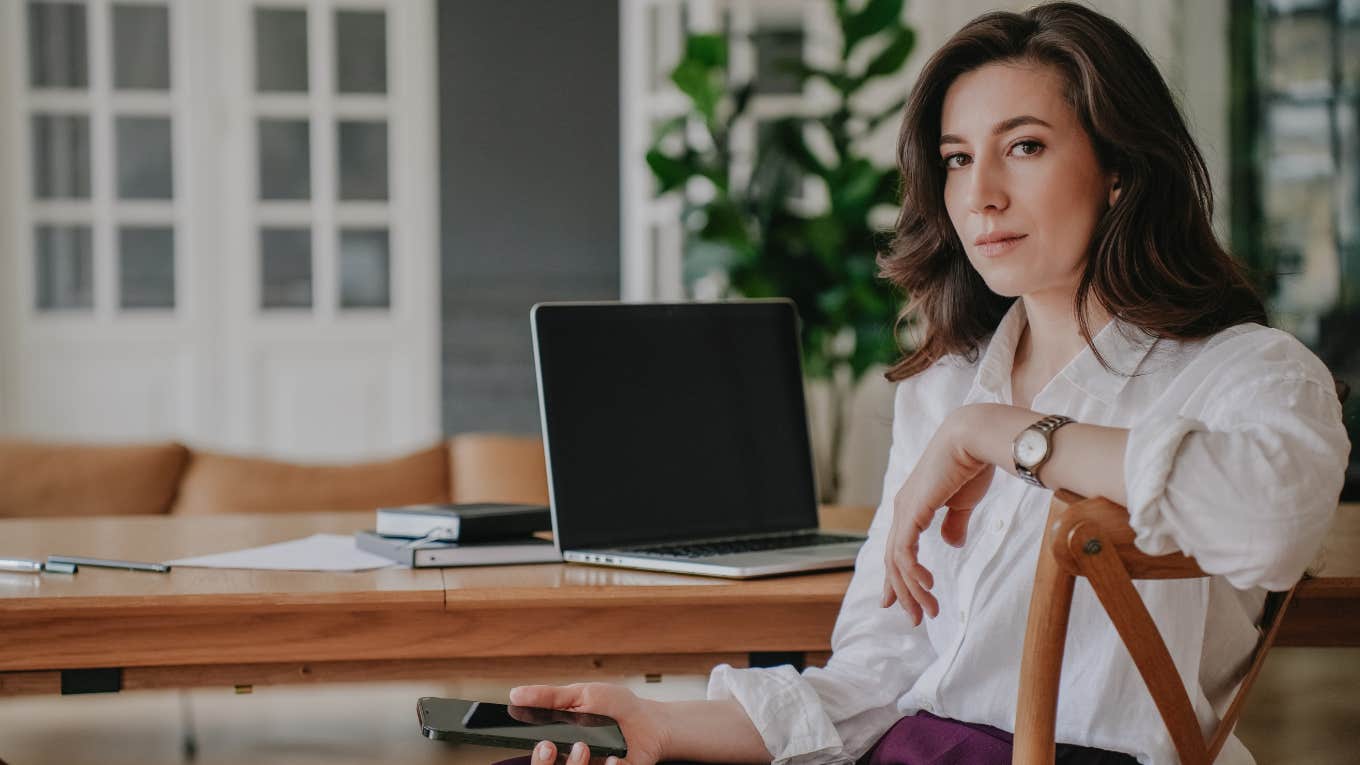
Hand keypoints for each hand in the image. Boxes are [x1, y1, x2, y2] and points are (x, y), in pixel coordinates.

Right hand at [510, 682, 668, 764]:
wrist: (650, 720)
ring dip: (576, 764)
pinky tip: (613, 758)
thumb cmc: (614, 706)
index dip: (538, 756)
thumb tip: (514, 693)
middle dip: (547, 764)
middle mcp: (574, 761)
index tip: (542, 744)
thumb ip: (549, 697)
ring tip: (584, 746)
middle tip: (552, 746)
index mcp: (561, 742)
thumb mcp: (582, 695)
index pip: (540, 757)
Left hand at [881, 407, 995, 624]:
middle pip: (893, 560)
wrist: (975, 438)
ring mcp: (904, 510)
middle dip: (903, 593)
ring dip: (912, 591)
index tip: (898, 602)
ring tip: (927, 612)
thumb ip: (954, 524)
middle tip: (916, 618)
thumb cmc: (972, 464)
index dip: (897, 578)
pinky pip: (905, 552)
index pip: (898, 549)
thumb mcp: (962, 503)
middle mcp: (902, 509)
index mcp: (912, 506)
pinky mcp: (911, 512)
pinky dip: (913, 574)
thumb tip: (950, 545)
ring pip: (897, 562)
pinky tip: (927, 588)